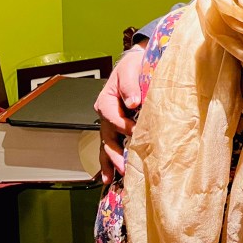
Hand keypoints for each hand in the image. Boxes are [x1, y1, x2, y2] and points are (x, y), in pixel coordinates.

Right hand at [94, 44, 145, 183]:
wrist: (136, 64)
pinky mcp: (118, 127)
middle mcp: (105, 114)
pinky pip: (113, 145)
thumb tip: (133, 102)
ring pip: (107, 145)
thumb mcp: (130, 69)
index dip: (124, 125)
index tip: (136, 132)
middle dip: (114, 154)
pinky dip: (111, 160)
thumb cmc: (134, 65)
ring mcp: (110, 122)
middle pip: (107, 137)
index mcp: (106, 100)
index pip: (112, 117)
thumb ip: (130, 85)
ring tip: (111, 179)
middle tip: (124, 167)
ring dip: (110, 162)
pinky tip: (111, 175)